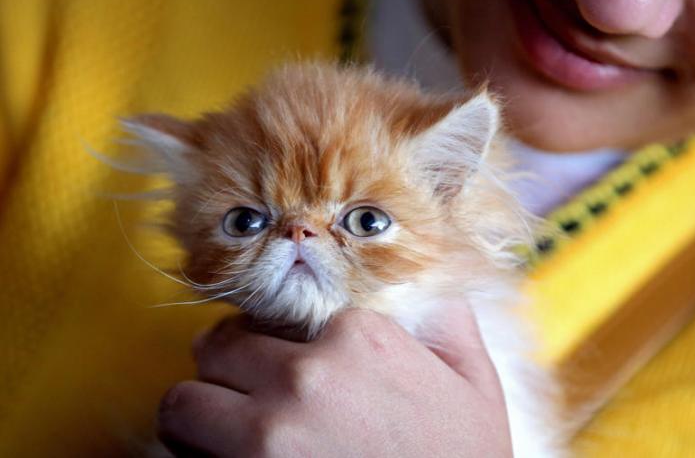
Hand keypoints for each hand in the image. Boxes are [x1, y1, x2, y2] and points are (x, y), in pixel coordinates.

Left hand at [157, 302, 512, 456]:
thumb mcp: (476, 386)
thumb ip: (449, 327)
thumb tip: (434, 297)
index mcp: (357, 338)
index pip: (275, 314)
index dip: (274, 341)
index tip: (284, 365)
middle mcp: (304, 376)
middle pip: (217, 348)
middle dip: (225, 368)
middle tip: (239, 390)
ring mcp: (268, 433)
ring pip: (182, 402)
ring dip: (197, 413)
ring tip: (219, 429)